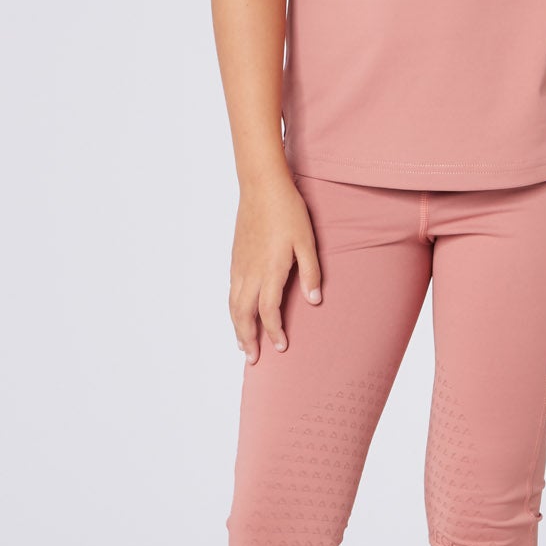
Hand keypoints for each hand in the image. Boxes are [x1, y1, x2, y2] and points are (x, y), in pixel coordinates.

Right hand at [229, 171, 321, 362]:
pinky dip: (232, 309)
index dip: (274, 332)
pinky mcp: (235, 257)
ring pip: (233, 304)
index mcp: (271, 270)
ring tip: (242, 344)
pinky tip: (238, 313)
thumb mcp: (307, 241)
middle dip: (248, 339)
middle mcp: (250, 272)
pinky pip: (230, 291)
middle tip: (253, 359)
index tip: (281, 347)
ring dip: (237, 327)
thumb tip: (315, 302)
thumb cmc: (288, 211)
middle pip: (244, 314)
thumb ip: (312, 273)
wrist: (261, 185)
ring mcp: (239, 265)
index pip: (268, 312)